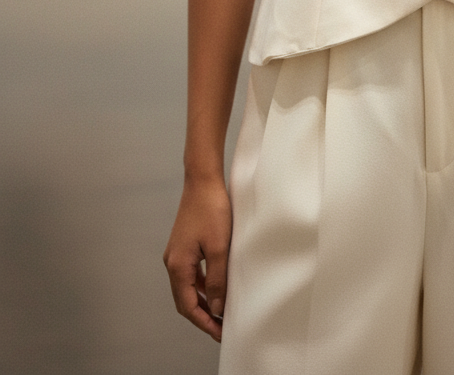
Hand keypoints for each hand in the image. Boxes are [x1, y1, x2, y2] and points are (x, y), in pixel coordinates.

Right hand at [163, 175, 232, 341]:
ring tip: (221, 311)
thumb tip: (217, 307)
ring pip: (188, 287)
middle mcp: (173, 262)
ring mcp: (177, 253)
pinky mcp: (184, 245)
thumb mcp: (219, 247)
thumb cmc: (211, 209)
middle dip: (203, 316)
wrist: (203, 179)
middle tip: (221, 327)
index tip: (220, 333)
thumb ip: (218, 279)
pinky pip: (192, 273)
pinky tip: (217, 286)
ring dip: (204, 301)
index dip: (204, 322)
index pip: (187, 306)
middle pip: (185, 299)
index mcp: (178, 266)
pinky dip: (203, 284)